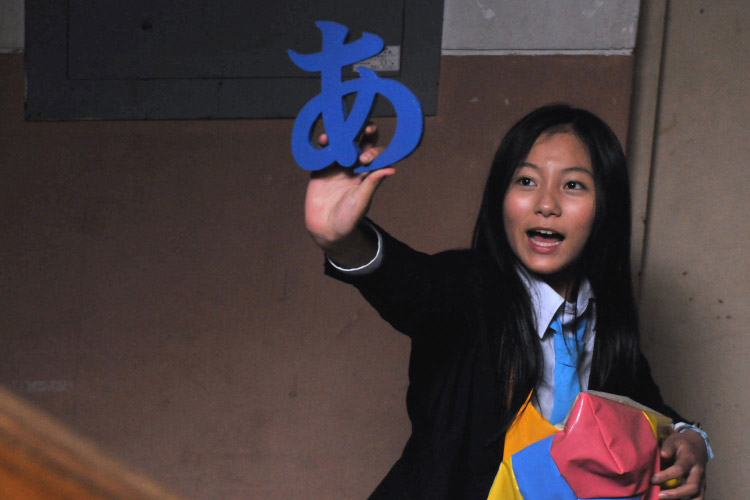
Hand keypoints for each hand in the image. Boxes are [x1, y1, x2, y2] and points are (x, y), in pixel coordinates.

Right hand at [304, 125, 393, 263]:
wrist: (326, 228)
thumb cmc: (348, 218)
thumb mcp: (361, 202)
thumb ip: (372, 184)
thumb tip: (392, 169)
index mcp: (368, 173)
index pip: (377, 154)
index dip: (375, 151)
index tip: (366, 158)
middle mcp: (355, 165)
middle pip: (362, 141)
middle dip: (365, 131)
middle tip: (366, 128)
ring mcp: (338, 164)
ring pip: (343, 142)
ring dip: (344, 133)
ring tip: (342, 129)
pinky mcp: (322, 167)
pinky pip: (324, 150)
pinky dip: (324, 142)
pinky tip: (324, 138)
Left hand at [652, 430, 707, 498]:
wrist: (698, 443)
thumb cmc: (681, 443)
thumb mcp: (674, 440)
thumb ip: (668, 447)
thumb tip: (662, 455)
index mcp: (690, 459)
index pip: (679, 469)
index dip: (666, 475)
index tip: (652, 479)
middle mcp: (698, 471)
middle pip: (692, 487)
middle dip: (676, 494)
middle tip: (659, 496)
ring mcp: (702, 480)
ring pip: (698, 495)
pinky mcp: (702, 485)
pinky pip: (699, 497)